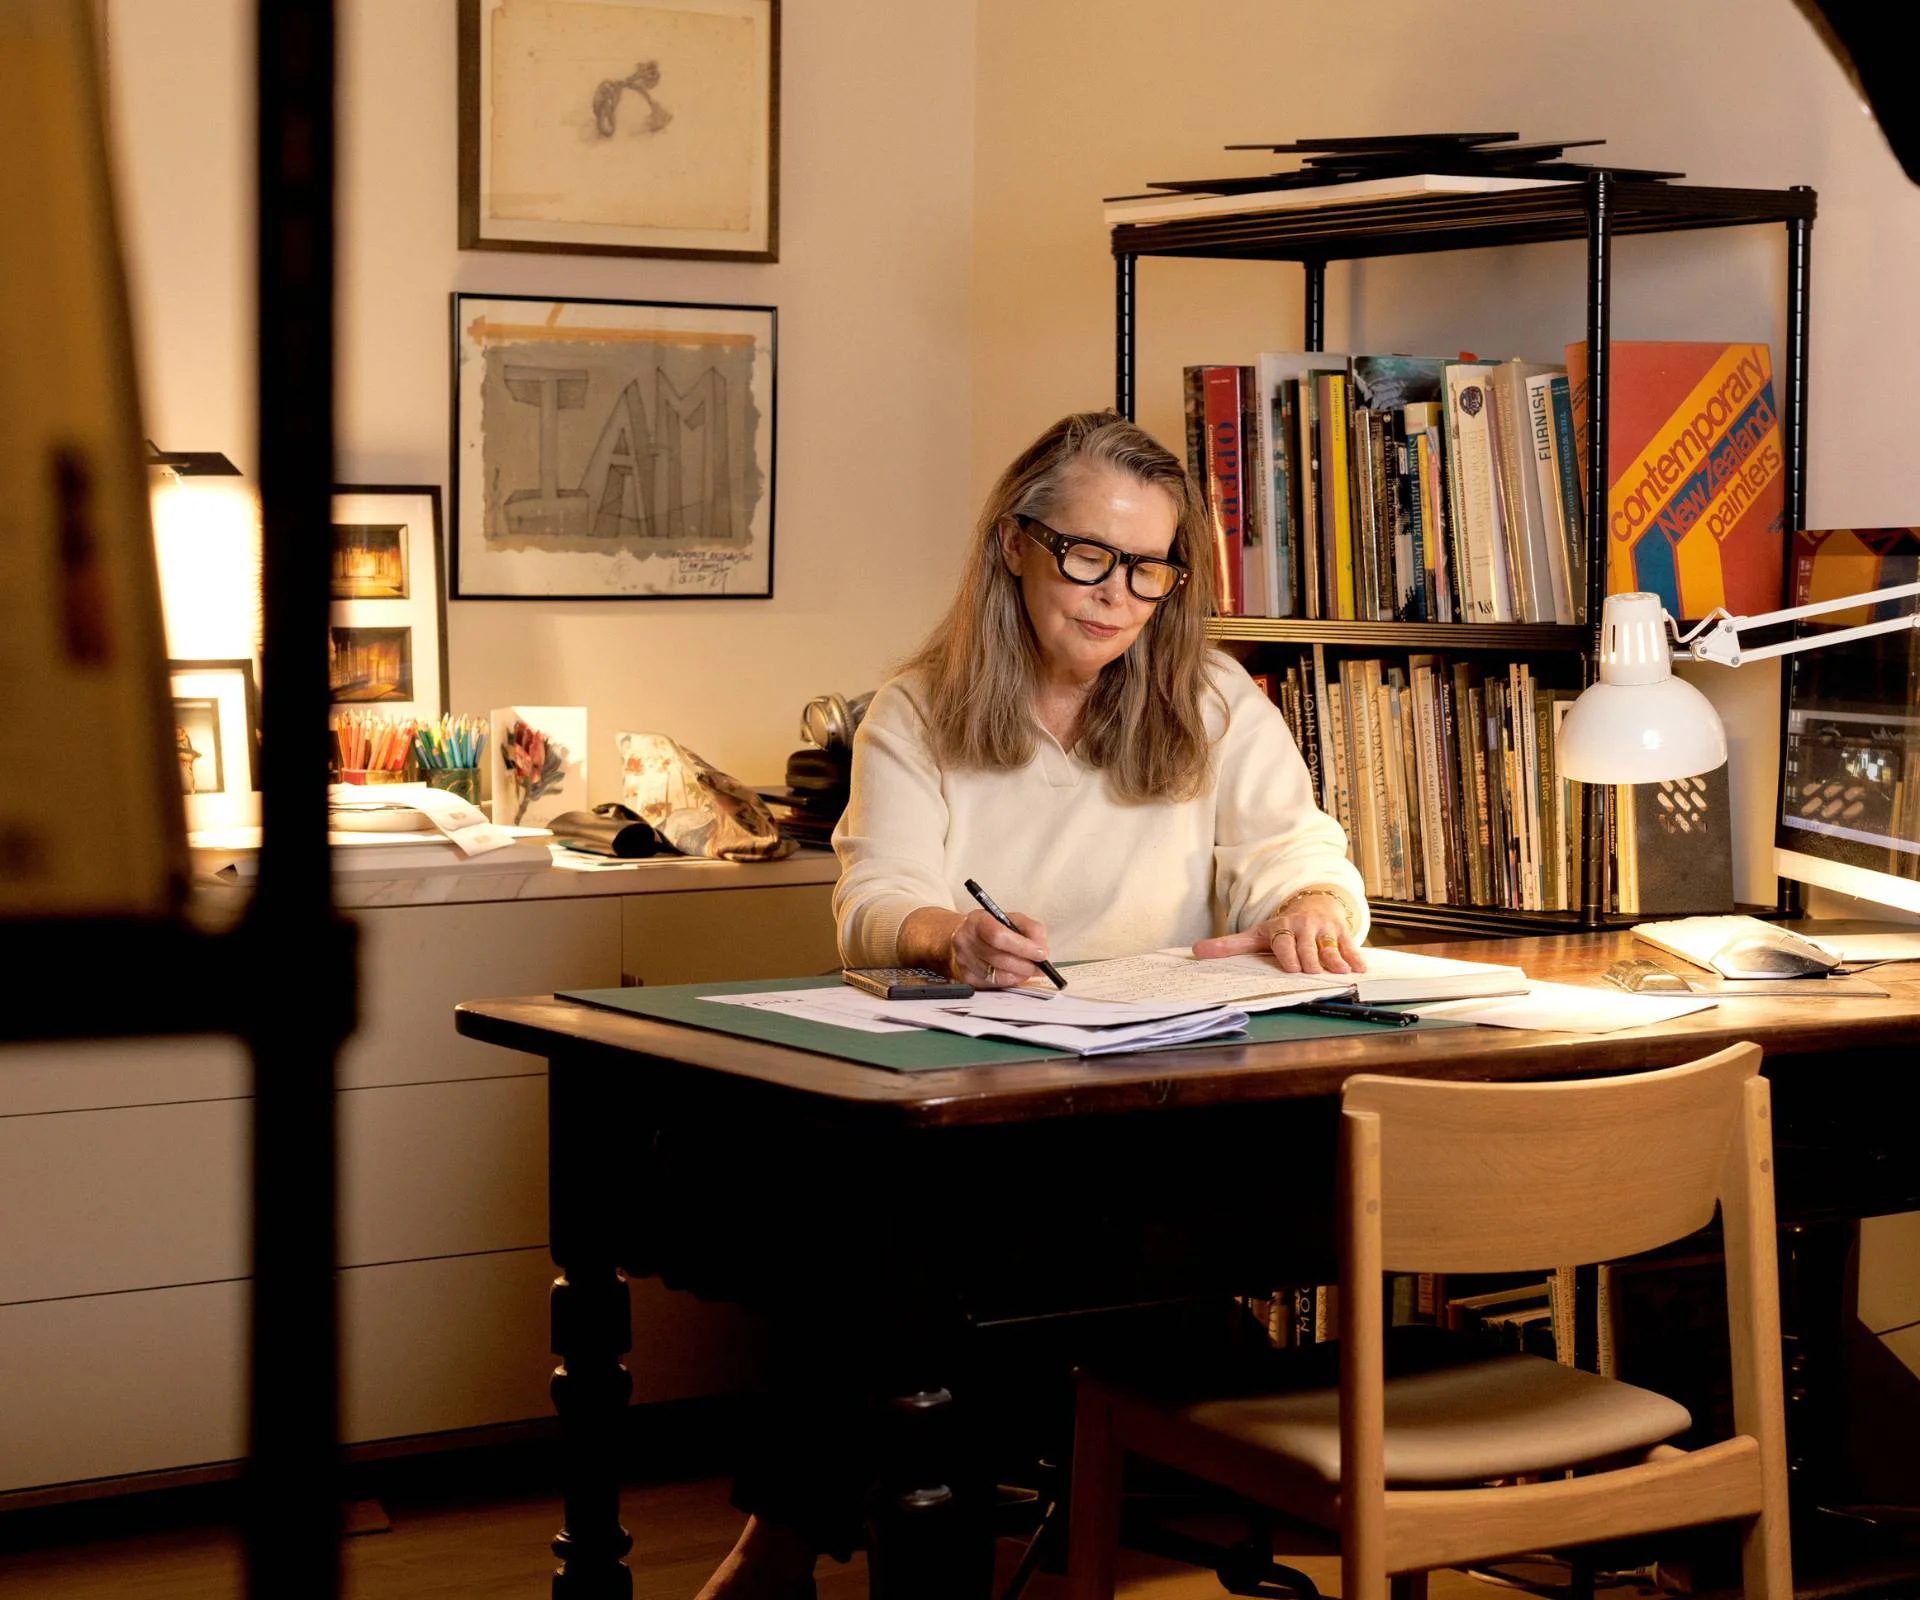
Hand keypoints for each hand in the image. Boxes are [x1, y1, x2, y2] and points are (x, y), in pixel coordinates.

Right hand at [948, 907, 1054, 988]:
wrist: (967, 936)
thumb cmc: (994, 927)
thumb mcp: (1014, 919)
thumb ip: (1032, 930)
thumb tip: (1041, 950)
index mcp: (977, 920)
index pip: (998, 936)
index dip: (1022, 947)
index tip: (1041, 954)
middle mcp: (965, 939)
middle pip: (999, 958)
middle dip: (1025, 965)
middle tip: (1040, 967)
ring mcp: (963, 960)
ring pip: (997, 975)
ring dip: (1019, 975)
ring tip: (1029, 970)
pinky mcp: (966, 977)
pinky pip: (993, 984)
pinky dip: (1009, 981)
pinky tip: (1015, 974)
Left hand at [1191, 893, 1365, 975]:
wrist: (1311, 905)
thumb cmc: (1280, 929)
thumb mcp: (1255, 935)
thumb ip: (1229, 946)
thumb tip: (1195, 951)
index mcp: (1281, 928)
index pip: (1284, 942)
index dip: (1288, 955)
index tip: (1293, 968)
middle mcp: (1303, 927)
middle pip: (1308, 948)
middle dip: (1311, 961)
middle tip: (1313, 972)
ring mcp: (1324, 929)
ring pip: (1330, 948)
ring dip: (1335, 961)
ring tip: (1339, 973)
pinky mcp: (1342, 932)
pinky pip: (1349, 945)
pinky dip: (1355, 958)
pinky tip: (1358, 969)